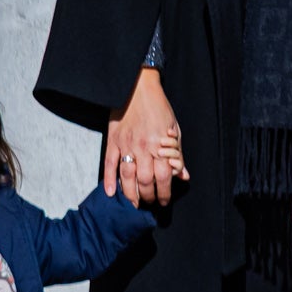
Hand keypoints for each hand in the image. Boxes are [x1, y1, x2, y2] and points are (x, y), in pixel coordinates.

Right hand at [101, 66, 186, 205]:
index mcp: (160, 145)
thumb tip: (183, 175)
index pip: (164, 176)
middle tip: (150, 202)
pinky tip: (110, 192)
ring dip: (130, 193)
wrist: (137, 88)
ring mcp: (126, 145)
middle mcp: (143, 148)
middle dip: (148, 196)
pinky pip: (109, 163)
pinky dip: (109, 179)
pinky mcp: (113, 141)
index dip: (164, 192)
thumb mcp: (175, 130)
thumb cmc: (159, 108)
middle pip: (145, 180)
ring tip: (134, 202)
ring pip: (126, 176)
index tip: (164, 201)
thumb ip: (178, 154)